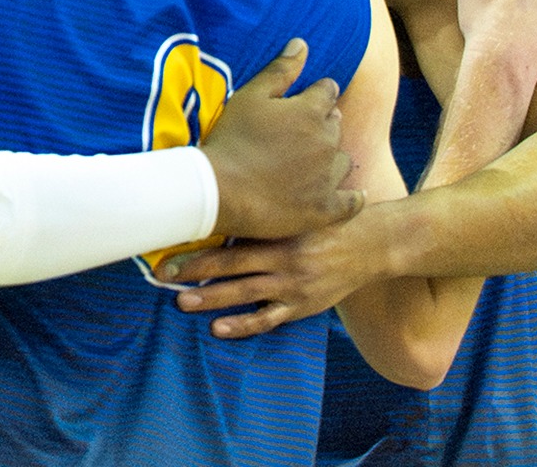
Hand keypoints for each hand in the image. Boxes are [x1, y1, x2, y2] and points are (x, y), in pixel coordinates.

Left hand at [158, 204, 391, 336]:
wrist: (372, 244)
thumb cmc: (326, 224)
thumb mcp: (297, 213)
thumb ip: (264, 217)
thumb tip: (219, 208)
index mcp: (280, 232)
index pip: (232, 239)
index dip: (200, 246)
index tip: (169, 248)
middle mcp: (285, 259)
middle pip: (232, 266)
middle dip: (195, 272)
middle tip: (163, 276)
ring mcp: (294, 285)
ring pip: (246, 294)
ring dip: (212, 299)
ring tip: (183, 302)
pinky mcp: (303, 306)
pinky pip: (268, 319)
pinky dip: (243, 325)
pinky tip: (219, 328)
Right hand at [200, 39, 362, 239]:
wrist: (221, 191)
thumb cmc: (231, 139)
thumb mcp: (250, 96)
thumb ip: (280, 70)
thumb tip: (302, 43)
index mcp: (311, 112)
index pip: (328, 92)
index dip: (317, 94)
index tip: (306, 100)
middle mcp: (327, 142)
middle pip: (336, 125)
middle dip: (323, 124)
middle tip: (300, 133)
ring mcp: (328, 178)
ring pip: (343, 161)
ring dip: (332, 158)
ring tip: (313, 163)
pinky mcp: (325, 208)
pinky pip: (352, 202)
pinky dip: (353, 197)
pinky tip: (351, 194)